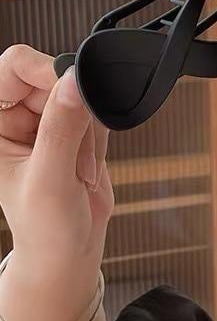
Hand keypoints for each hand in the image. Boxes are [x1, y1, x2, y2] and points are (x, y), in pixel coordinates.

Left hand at [0, 45, 113, 320]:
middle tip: (74, 149)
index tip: (71, 90)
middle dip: (72, 111)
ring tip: (77, 167)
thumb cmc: (44, 228)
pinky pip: (95, 111)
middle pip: (50, 77)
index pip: (13, 68)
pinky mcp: (72, 130)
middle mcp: (13, 119)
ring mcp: (44, 123)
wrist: (68, 252)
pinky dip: (99, 136)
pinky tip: (85, 165)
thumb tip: (74, 81)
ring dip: (87, 130)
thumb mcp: (49, 179)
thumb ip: (61, 128)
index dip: (44, 72)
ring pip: (78, 94)